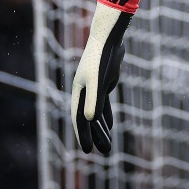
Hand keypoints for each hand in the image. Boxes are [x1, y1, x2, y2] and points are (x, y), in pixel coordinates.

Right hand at [71, 0, 138, 153]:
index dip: (83, 135)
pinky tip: (110, 126)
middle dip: (95, 136)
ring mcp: (95, 87)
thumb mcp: (98, 80)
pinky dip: (106, 115)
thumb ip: (94, 100)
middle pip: (88, 120)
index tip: (87, 151)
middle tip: (104, 152)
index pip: (79, 119)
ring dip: (102, 129)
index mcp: (79, 92)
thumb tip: (90, 121)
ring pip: (96, 113)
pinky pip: (103, 103)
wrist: (108, 37)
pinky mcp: (104, 81)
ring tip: (109, 145)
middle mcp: (84, 92)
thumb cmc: (101, 57)